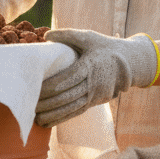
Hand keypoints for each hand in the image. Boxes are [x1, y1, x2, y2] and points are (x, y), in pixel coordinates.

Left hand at [37, 29, 158, 126]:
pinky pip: (77, 112)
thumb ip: (67, 35)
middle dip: (47, 103)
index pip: (67, 79)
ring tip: (36, 119)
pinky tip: (48, 123)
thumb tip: (46, 35)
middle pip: (67, 96)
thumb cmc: (104, 47)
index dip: (50, 86)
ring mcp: (95, 95)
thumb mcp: (89, 37)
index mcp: (90, 66)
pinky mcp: (95, 102)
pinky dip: (62, 119)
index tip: (34, 88)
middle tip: (30, 106)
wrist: (129, 62)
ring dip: (53, 114)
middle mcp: (94, 83)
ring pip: (72, 108)